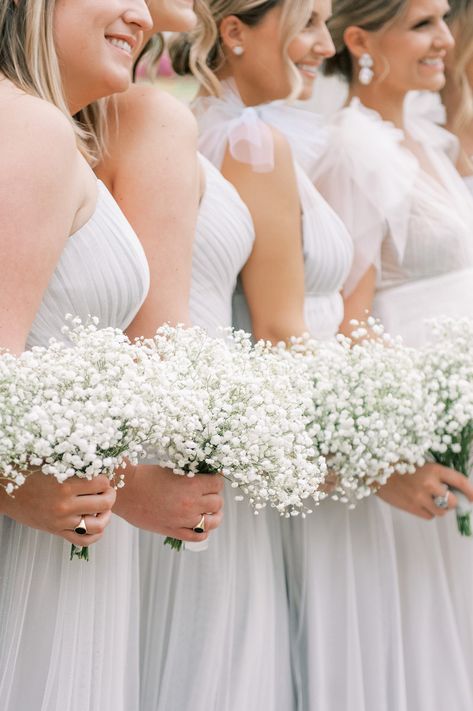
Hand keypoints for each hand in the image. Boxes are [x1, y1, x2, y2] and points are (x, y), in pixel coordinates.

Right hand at [0, 473, 115, 545]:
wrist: (5, 492)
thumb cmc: (28, 472)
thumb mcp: (51, 462)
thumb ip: (72, 462)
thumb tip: (97, 456)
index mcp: (65, 484)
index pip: (101, 483)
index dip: (105, 478)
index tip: (102, 476)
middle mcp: (65, 505)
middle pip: (104, 503)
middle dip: (110, 495)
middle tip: (108, 490)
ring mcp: (61, 521)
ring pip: (98, 525)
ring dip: (106, 516)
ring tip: (104, 508)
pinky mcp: (56, 531)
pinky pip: (83, 540)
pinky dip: (95, 535)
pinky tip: (97, 523)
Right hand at [114, 464, 223, 542]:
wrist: (125, 492)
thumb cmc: (146, 477)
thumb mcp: (172, 469)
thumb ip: (191, 474)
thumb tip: (209, 475)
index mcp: (191, 484)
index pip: (217, 484)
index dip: (216, 481)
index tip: (212, 480)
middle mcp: (190, 503)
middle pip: (217, 502)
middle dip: (214, 496)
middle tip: (208, 494)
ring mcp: (183, 520)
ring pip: (213, 521)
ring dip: (214, 515)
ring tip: (211, 512)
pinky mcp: (174, 531)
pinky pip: (198, 536)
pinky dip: (203, 531)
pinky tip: (201, 525)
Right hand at [377, 462, 472, 519]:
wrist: (376, 471)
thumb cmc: (398, 465)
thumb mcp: (419, 463)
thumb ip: (435, 475)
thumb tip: (452, 490)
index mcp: (433, 469)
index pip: (460, 481)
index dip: (471, 491)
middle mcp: (429, 483)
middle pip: (453, 502)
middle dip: (451, 502)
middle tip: (444, 498)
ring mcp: (420, 497)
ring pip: (441, 512)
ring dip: (439, 508)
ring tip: (428, 500)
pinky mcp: (411, 507)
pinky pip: (428, 516)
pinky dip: (427, 512)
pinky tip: (419, 503)